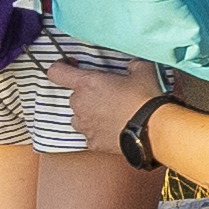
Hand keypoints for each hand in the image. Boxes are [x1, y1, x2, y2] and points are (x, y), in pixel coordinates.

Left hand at [51, 55, 186, 174]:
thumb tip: (132, 65)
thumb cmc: (145, 99)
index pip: (56, 72)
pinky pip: (90, 134)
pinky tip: (115, 128)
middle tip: (108, 94)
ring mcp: (85, 126)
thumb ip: (133, 65)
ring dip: (90, 113)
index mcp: (87, 83)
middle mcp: (80, 104)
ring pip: (79, 117)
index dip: (60, 67)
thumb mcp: (143, 71)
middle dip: (87, 95)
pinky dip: (99, 131)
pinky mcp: (92, 143)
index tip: (69, 67)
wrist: (153, 131)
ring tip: (111, 113)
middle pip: (74, 96)